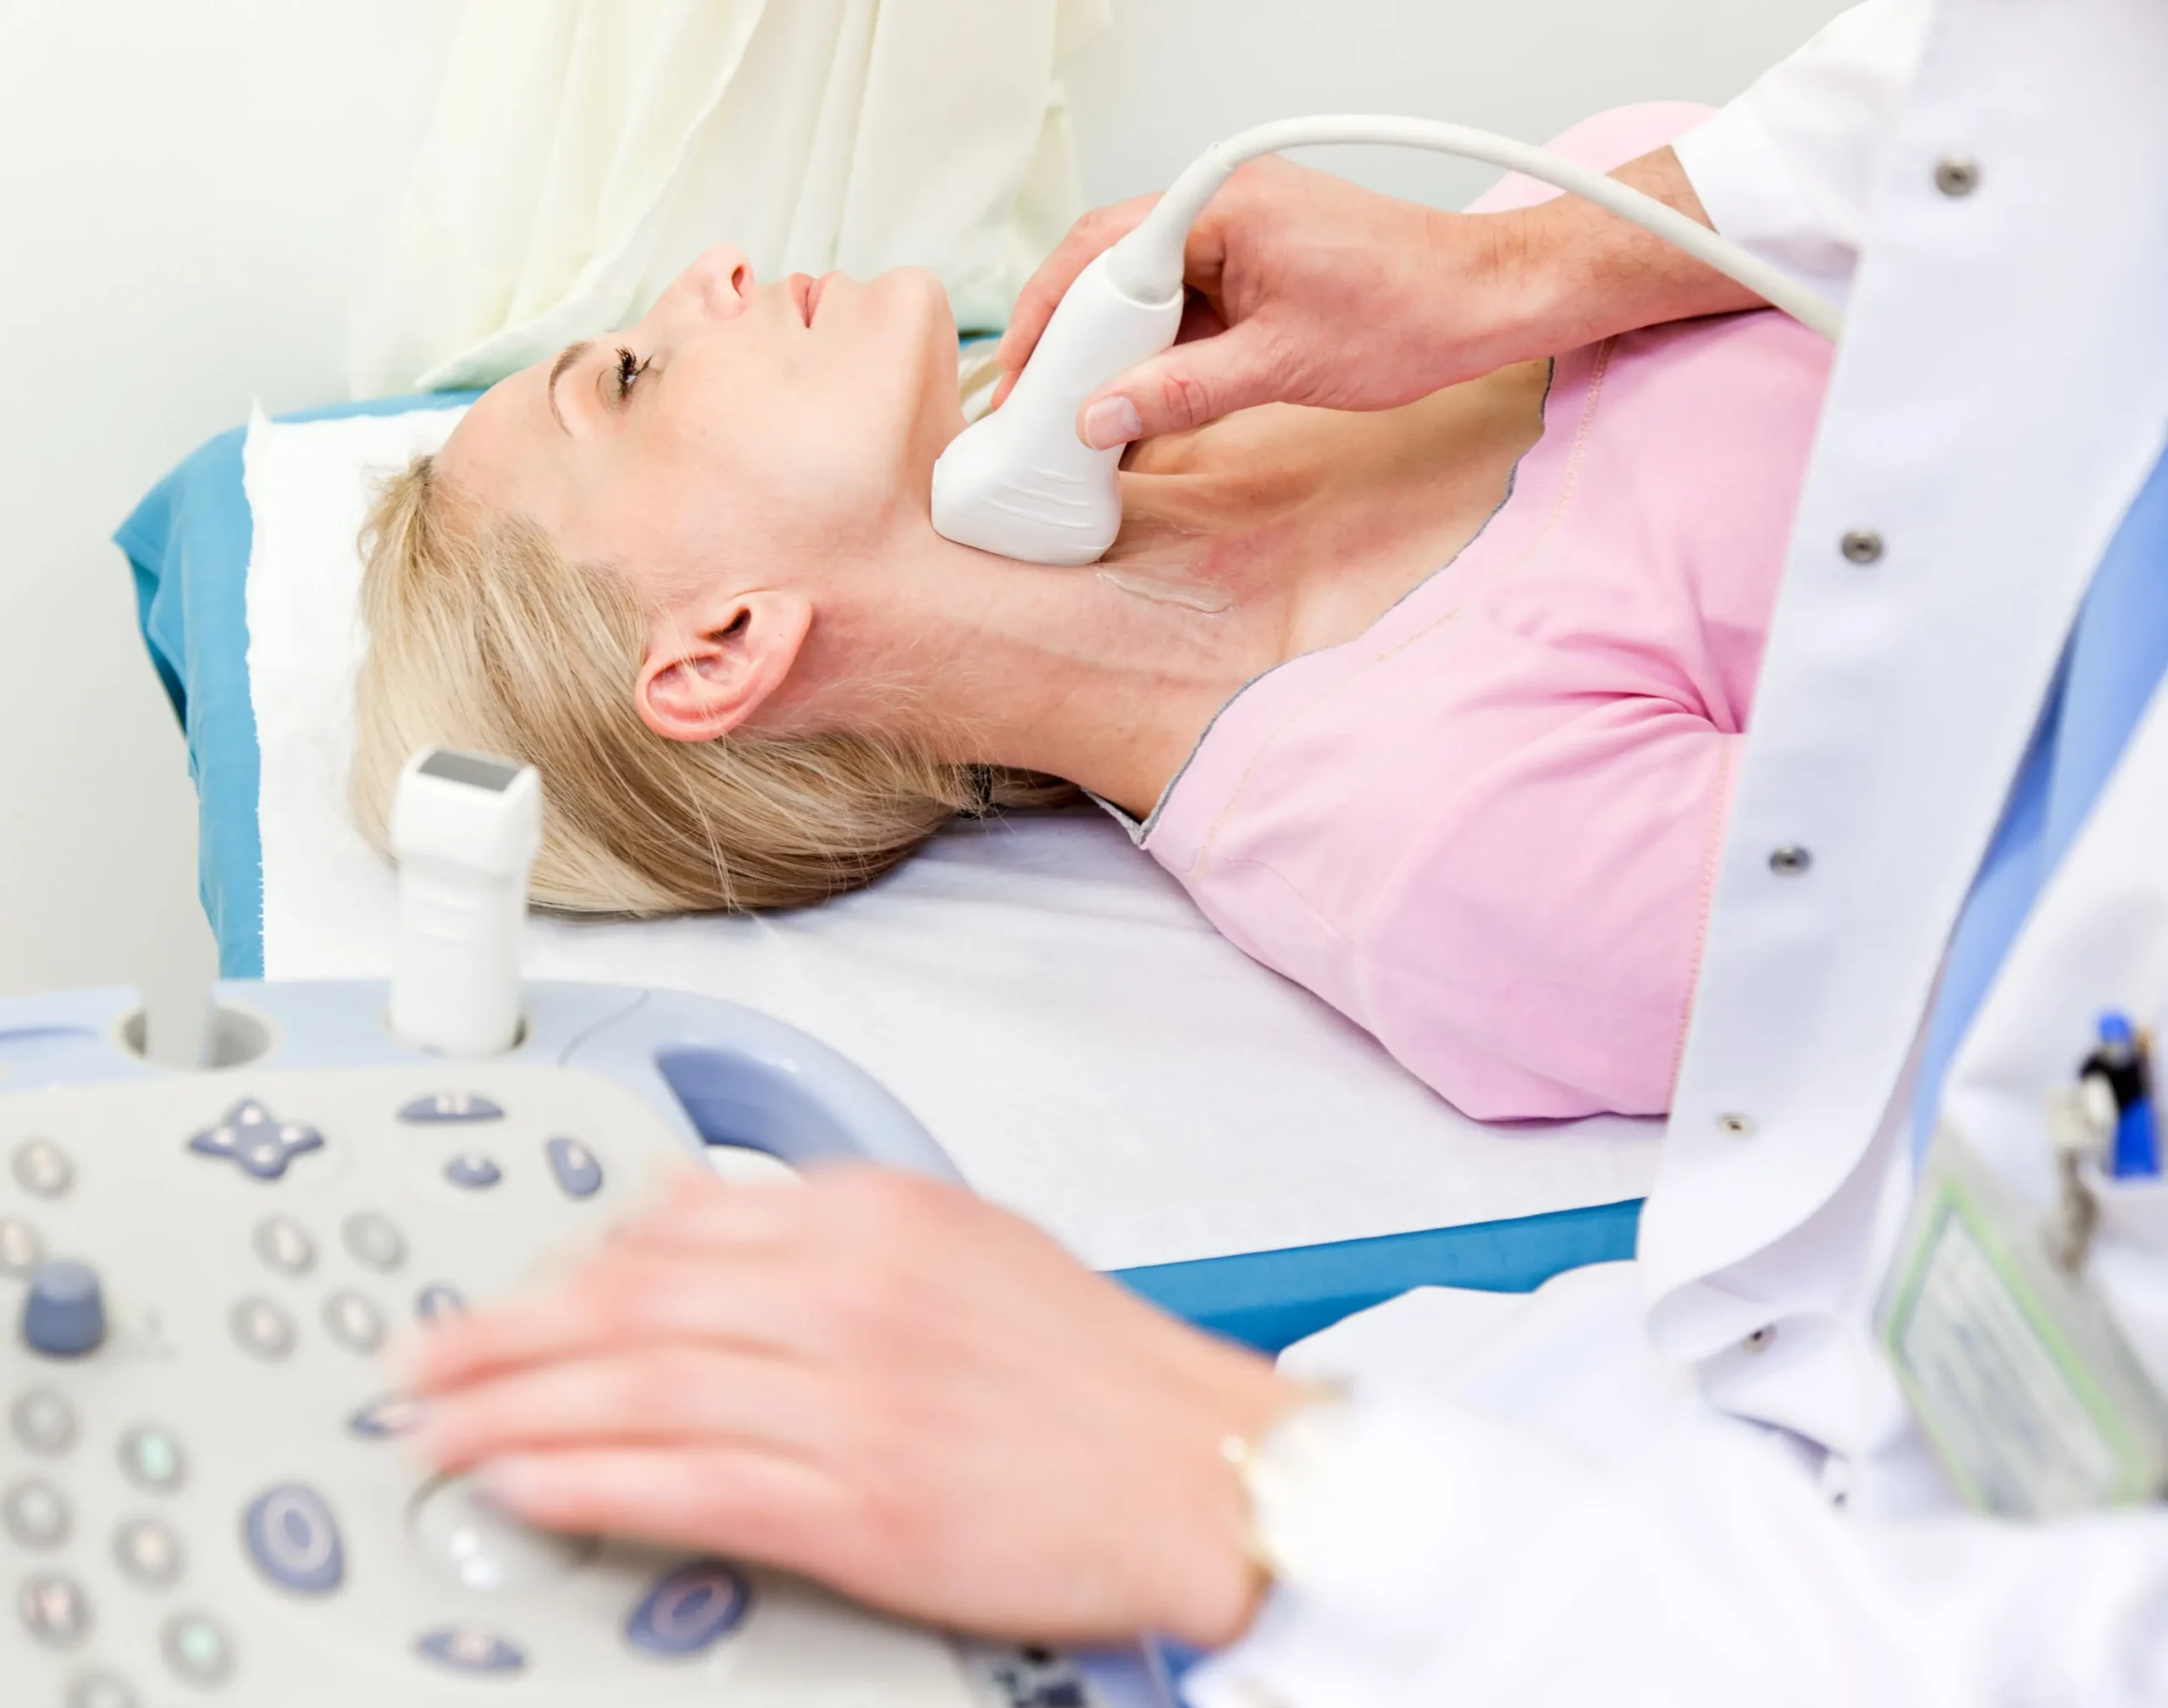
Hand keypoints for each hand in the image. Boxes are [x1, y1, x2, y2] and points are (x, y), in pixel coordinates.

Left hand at [404, 1165, 1299, 1646]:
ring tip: (442, 1427)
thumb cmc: (1092, 1367)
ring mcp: (852, 1396)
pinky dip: (596, 1481)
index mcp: (875, 1215)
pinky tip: (529, 1483)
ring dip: (517, 1407)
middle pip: (631, 1304)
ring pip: (641, 1390)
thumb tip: (692, 1216)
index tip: (508, 1296)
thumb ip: (822, 1221)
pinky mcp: (860, 1503)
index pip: (676, 1227)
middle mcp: (851, 1291)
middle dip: (506, 1334)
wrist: (1200, 1468)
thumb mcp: (960, 1241)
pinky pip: (694, 1484)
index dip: (565, 1267)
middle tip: (427, 1362)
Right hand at [996, 147, 1749, 448]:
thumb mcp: (1281, 367)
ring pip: (1145, 292)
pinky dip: (1158, 352)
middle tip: (1034, 402)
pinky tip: (1138, 402)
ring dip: (1112, 351)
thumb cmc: (1410, 314)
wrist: (1488, 303)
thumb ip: (1181, 392)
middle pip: (1109, 267)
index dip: (1047, 322)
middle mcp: (1223, 207)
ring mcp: (1240, 233)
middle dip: (1067, 339)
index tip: (1019, 378)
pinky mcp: (1258, 264)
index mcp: (1221, 208)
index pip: (1098, 254)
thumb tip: (1100, 417)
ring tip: (1077, 412)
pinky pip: (1185, 305)